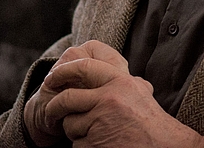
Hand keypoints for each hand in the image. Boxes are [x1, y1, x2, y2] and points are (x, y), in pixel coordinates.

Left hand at [38, 41, 203, 147]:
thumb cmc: (151, 122)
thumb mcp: (138, 92)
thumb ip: (119, 79)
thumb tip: (100, 64)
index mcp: (119, 81)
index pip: (83, 66)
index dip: (63, 71)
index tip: (52, 77)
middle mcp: (109, 99)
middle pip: (67, 99)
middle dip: (56, 107)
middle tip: (52, 112)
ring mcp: (101, 122)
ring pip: (70, 125)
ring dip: (76, 132)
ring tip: (94, 134)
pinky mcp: (95, 144)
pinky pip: (77, 145)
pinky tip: (99, 147)